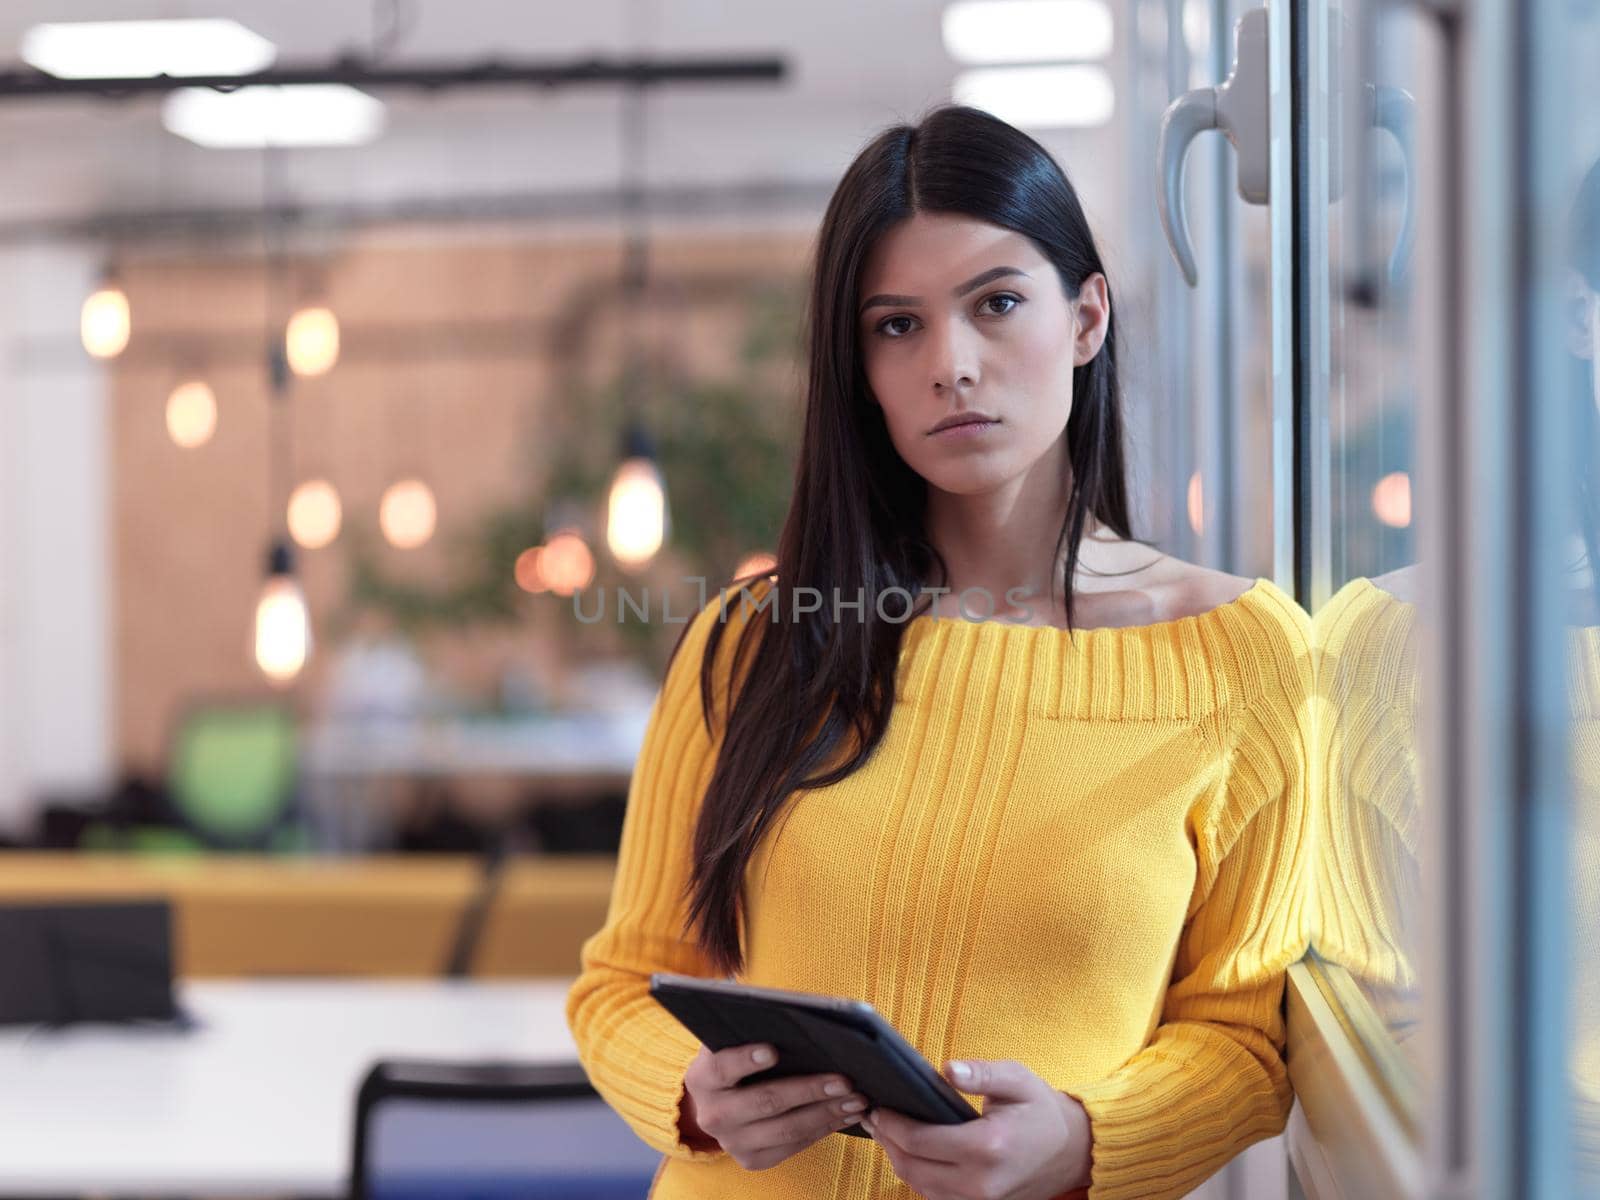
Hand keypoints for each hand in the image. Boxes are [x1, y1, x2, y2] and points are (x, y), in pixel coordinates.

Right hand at [681, 1042, 870, 1169]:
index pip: (721, 1068)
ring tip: (856, 1100)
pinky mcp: (752, 1160)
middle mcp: (712, 1115)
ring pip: (785, 1129)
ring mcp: (732, 1142)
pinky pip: (794, 1146)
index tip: (773, 1050)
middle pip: (764, 1102)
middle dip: (808, 1090)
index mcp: (701, 1078)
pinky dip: (824, 1129)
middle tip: (844, 1080)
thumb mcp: (731, 1040)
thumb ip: (748, 1025)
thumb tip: (784, 1010)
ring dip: (826, 1113)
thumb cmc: (734, 1057)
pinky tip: (846, 1115)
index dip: (745, 1060)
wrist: (718, 1102)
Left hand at [860, 1059, 1091, 1199]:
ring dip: (897, 1159)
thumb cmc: (1040, 1109)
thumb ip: (980, 1073)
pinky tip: (908, 1151)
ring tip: (884, 1131)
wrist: (1071, 1150)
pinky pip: (935, 1196)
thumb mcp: (1016, 1078)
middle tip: (872, 1116)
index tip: (877, 1106)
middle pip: (912, 1168)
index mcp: (988, 1147)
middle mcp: (981, 1182)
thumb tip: (948, 1068)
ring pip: (919, 1186)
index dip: (891, 1124)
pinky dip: (916, 1174)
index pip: (921, 1141)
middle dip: (886, 1141)